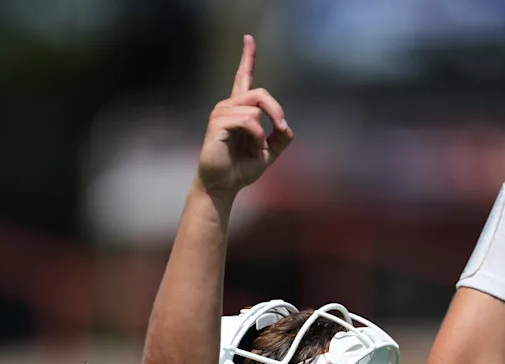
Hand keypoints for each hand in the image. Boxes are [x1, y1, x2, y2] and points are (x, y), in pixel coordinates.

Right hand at [195, 35, 293, 200]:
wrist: (224, 185)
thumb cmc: (241, 169)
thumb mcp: (268, 153)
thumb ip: (280, 138)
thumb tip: (286, 126)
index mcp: (239, 109)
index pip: (243, 78)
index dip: (247, 58)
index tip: (249, 38)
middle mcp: (228, 106)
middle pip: (259, 92)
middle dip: (276, 109)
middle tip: (280, 128)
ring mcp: (221, 113)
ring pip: (255, 106)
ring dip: (264, 130)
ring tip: (258, 146)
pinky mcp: (218, 123)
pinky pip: (248, 119)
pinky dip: (257, 134)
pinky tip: (253, 146)